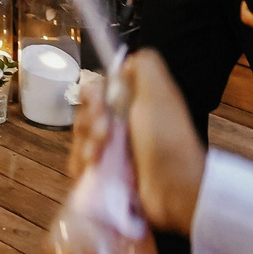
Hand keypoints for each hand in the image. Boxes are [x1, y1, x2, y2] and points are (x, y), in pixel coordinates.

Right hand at [67, 50, 206, 232]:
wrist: (173, 190)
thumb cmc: (167, 140)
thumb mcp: (160, 93)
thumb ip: (145, 66)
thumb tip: (123, 62)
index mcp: (133, 104)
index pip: (95, 91)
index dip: (93, 97)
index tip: (102, 107)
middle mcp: (121, 125)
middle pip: (84, 115)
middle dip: (90, 125)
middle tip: (105, 138)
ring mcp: (112, 153)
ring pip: (79, 141)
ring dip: (86, 148)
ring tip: (100, 160)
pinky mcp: (105, 177)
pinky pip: (79, 166)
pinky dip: (83, 168)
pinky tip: (95, 172)